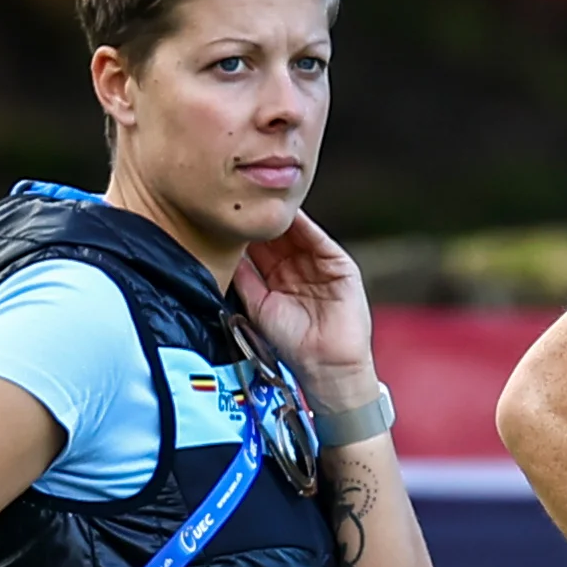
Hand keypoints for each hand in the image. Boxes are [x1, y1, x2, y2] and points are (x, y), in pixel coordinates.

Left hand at [235, 212, 379, 409]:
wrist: (325, 365)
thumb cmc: (292, 345)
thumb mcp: (258, 306)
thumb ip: (244, 278)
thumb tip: (226, 252)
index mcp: (278, 280)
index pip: (261, 249)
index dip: (246, 233)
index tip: (228, 216)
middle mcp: (298, 269)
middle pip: (278, 237)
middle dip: (262, 221)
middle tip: (243, 201)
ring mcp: (319, 266)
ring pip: (297, 234)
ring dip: (281, 219)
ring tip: (262, 200)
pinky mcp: (340, 266)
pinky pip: (319, 240)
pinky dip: (305, 226)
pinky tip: (289, 214)